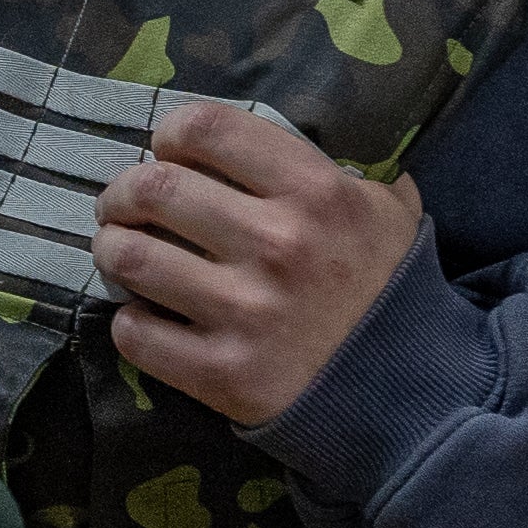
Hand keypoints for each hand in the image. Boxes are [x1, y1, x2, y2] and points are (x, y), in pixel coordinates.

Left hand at [97, 103, 424, 424]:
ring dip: (112, 248)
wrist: (415, 398)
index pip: (207, 129)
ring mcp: (247, 312)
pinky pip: (136, 333)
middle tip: (123, 205)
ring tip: (119, 251)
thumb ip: (332, 169)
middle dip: (123, 192)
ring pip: (132, 258)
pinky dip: (129, 319)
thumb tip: (266, 141)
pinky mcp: (223, 373)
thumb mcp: (385, 211)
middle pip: (154, 189)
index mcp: (317, 192)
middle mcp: (278, 244)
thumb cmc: (390, 293)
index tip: (167, 153)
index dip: (170, 135)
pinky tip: (144, 315)